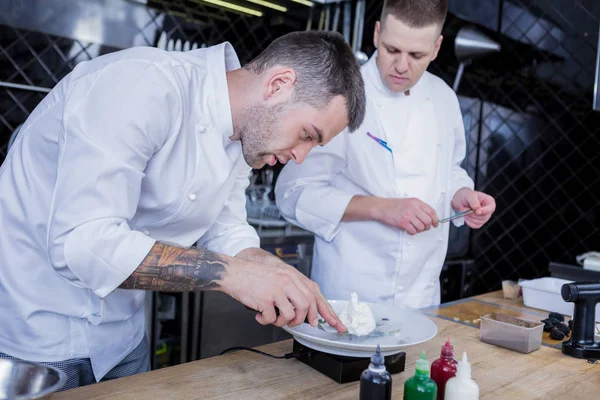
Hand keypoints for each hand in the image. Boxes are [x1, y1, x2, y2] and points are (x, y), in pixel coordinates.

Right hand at [220, 259, 345, 332]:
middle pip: (306, 305)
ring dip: (283, 322)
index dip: (326, 311)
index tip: (335, 324)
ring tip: (273, 318)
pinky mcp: (265, 299)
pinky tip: (260, 315)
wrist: (234, 272)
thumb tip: (304, 309)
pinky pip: (272, 318)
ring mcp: (277, 290)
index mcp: (292, 276)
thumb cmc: (254, 276)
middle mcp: (287, 281)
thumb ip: (292, 289)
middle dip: (302, 319)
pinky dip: (266, 321)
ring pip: (291, 315)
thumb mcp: (279, 277)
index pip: (315, 295)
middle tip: (293, 323)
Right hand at [372, 198, 438, 234]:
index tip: (435, 224)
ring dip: (419, 230)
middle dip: (427, 227)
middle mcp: (414, 208)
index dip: (435, 220)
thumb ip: (419, 208)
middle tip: (424, 228)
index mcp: (417, 202)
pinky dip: (412, 232)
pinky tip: (408, 229)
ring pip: (421, 227)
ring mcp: (408, 215)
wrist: (382, 207)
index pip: (432, 212)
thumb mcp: (409, 202)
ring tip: (414, 228)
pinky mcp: (402, 222)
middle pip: (428, 221)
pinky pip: (413, 231)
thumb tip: (430, 218)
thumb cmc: (395, 205)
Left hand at [451, 187, 495, 228]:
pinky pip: (475, 226)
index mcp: (490, 202)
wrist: (462, 201)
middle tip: (465, 209)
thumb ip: (473, 201)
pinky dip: (469, 222)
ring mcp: (485, 217)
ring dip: (470, 218)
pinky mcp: (479, 223)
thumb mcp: (469, 196)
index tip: (477, 212)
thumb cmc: (467, 196)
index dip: (484, 211)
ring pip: (479, 222)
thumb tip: (477, 208)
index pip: (491, 208)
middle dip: (473, 214)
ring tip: (465, 211)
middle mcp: (489, 210)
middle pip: (484, 217)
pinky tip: (466, 216)